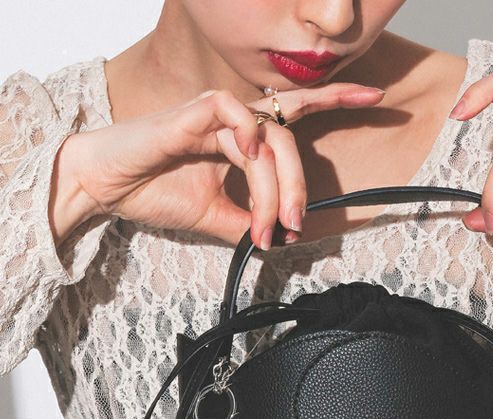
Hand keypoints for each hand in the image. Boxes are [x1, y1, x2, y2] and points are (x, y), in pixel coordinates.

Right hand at [64, 82, 385, 246]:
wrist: (108, 188)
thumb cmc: (156, 192)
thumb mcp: (216, 219)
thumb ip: (251, 223)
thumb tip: (282, 240)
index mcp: (243, 138)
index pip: (297, 114)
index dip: (337, 101)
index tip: (377, 98)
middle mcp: (236, 121)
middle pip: (291, 140)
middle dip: (300, 186)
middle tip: (295, 226)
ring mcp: (216, 113)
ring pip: (270, 138)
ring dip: (275, 186)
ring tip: (267, 223)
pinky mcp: (194, 111)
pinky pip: (237, 113)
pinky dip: (249, 137)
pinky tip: (247, 159)